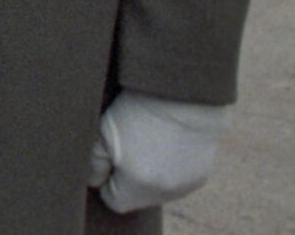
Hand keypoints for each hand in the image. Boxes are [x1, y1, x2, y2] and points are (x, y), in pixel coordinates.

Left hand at [89, 92, 226, 212]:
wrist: (183, 93)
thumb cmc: (139, 110)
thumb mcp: (104, 132)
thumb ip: (93, 164)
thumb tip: (93, 181)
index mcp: (139, 185)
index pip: (114, 202)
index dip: (105, 182)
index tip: (106, 159)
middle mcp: (166, 192)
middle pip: (136, 197)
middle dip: (126, 177)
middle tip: (125, 144)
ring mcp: (187, 185)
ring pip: (157, 189)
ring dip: (148, 173)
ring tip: (146, 140)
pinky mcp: (201, 174)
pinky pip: (176, 180)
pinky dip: (168, 167)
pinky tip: (165, 141)